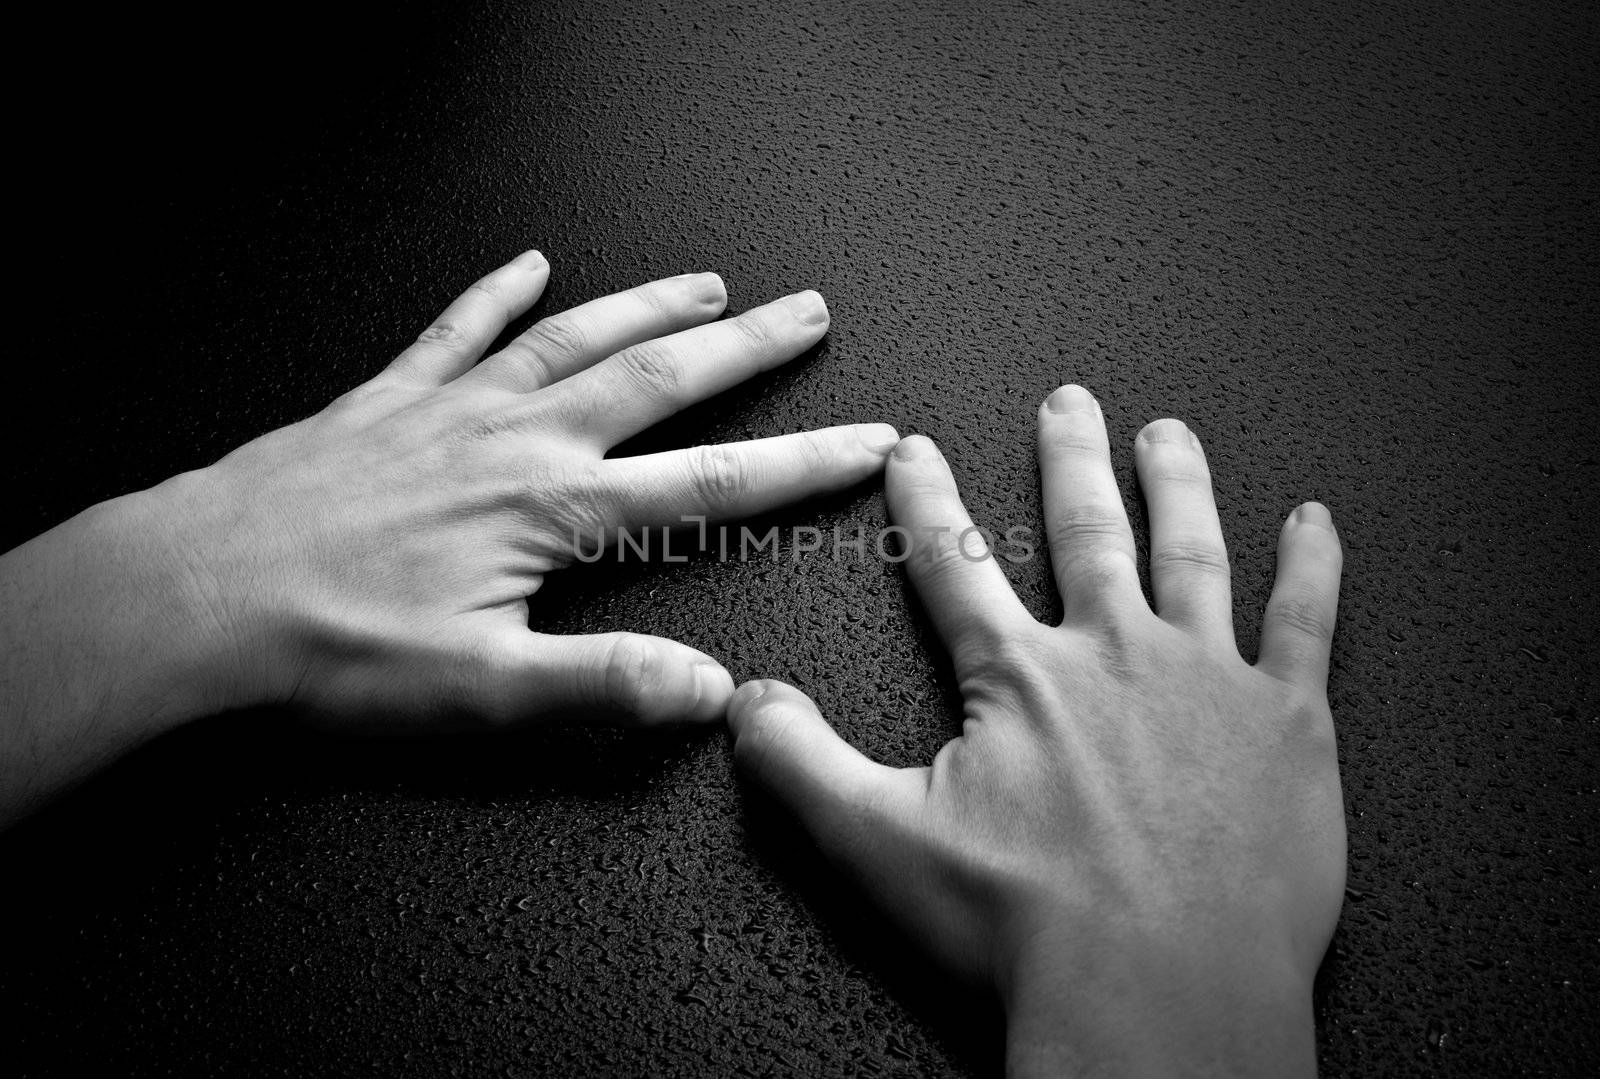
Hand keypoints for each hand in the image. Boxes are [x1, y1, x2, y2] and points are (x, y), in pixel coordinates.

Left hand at [1, 251, 896, 820]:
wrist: (198, 592)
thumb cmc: (333, 646)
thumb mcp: (483, 690)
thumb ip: (605, 684)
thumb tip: (710, 691)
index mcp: (554, 509)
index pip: (709, 481)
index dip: (800, 463)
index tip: (866, 440)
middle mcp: (516, 438)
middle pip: (655, 377)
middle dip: (744, 348)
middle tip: (808, 315)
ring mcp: (452, 408)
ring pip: (572, 336)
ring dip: (647, 305)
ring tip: (709, 283)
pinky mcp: (388, 400)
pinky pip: (455, 329)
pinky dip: (497, 292)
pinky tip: (528, 266)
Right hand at [727, 385, 1343, 1076]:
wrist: (1164, 995)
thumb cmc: (1030, 928)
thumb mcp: (878, 845)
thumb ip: (802, 764)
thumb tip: (744, 701)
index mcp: (1021, 678)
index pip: (955, 565)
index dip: (926, 500)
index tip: (914, 448)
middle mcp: (1115, 652)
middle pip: (1087, 530)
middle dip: (1070, 458)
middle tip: (1068, 401)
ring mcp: (1208, 677)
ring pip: (1192, 551)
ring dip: (1178, 483)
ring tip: (1168, 434)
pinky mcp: (1288, 720)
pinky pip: (1306, 620)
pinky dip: (1312, 565)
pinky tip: (1316, 523)